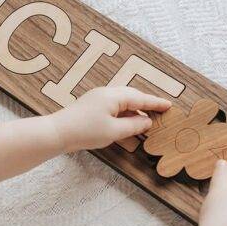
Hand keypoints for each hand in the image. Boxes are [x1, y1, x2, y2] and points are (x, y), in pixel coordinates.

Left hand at [48, 86, 170, 152]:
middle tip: (160, 110)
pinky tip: (127, 121)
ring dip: (135, 108)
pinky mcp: (91, 105)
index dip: (156, 103)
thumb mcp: (114, 132)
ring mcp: (97, 98)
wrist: (57, 133)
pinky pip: (113, 106)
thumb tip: (146, 121)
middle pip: (132, 95)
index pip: (140, 98)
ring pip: (122, 101)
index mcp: (114, 96)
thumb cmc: (85, 132)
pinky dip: (124, 112)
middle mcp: (106, 93)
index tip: (169, 105)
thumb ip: (134, 126)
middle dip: (146, 103)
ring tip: (146, 118)